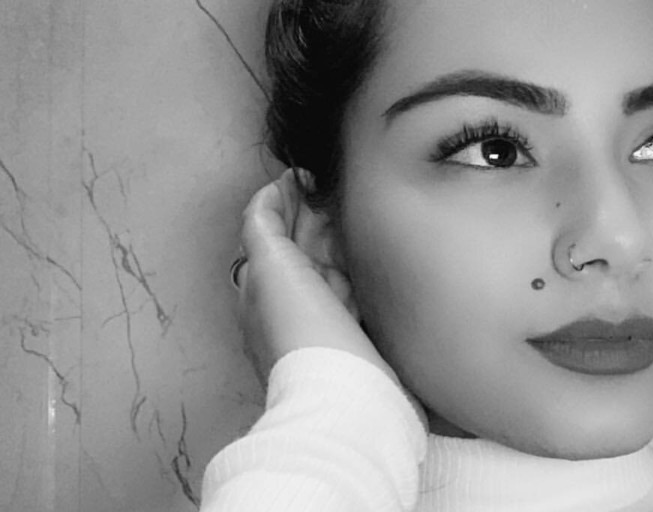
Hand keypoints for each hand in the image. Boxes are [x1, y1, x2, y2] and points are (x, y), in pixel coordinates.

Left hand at [234, 169, 397, 384]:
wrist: (345, 394)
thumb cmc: (303, 333)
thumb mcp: (269, 267)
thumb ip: (263, 226)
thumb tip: (267, 194)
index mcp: (262, 290)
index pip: (271, 235)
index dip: (286, 202)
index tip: (305, 173)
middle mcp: (291, 308)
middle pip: (302, 251)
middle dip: (314, 215)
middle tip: (334, 182)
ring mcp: (326, 324)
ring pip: (332, 270)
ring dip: (341, 239)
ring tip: (358, 208)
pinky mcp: (358, 338)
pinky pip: (358, 293)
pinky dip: (362, 269)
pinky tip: (376, 256)